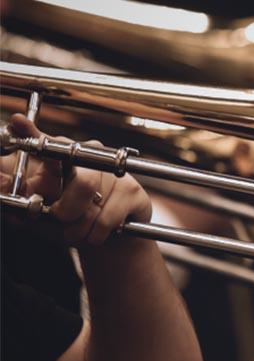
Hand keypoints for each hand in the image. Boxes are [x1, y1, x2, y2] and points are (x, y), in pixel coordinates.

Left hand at [1, 114, 150, 245]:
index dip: (32, 134)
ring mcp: (115, 174)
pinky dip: (93, 237)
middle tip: (61, 220)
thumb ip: (21, 198)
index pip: (48, 144)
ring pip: (89, 210)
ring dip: (76, 231)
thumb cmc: (75, 216)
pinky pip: (104, 222)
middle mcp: (90, 156)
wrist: (113, 235)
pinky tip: (95, 233)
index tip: (17, 123)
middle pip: (80, 184)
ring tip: (77, 231)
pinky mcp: (133, 193)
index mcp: (63, 155)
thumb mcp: (43, 207)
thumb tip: (0, 183)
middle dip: (63, 213)